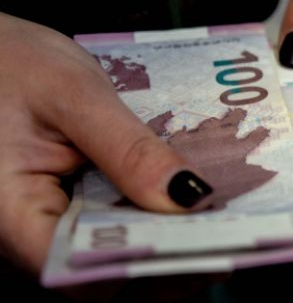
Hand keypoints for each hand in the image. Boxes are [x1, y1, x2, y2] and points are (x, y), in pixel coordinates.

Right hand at [0, 13, 214, 289]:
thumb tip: (186, 198)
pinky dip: (151, 207)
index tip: (206, 247)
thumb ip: (126, 149)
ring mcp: (51, 214)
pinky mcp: (70, 197)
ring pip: (114, 244)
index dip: (146, 268)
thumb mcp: (73, 95)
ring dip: (165, 233)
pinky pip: (114, 215)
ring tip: (218, 213)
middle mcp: (30, 228)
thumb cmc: (8, 60)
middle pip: (106, 267)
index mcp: (13, 214)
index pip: (83, 273)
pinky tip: (185, 191)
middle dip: (169, 254)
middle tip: (228, 228)